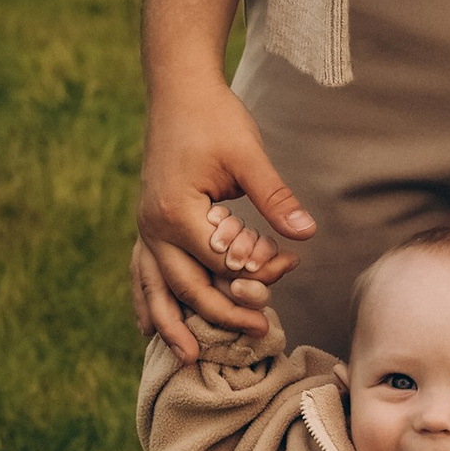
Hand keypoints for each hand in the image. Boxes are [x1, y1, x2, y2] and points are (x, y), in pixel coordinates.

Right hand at [132, 84, 315, 361]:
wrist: (177, 91)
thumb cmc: (214, 118)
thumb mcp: (248, 154)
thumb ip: (275, 196)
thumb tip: (306, 233)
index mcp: (176, 211)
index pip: (219, 262)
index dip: (256, 272)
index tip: (288, 269)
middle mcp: (153, 226)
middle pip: (186, 286)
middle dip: (221, 314)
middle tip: (258, 333)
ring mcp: (145, 227)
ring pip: (153, 288)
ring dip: (170, 324)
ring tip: (188, 360)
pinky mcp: (148, 224)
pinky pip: (143, 272)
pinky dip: (147, 299)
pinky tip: (149, 327)